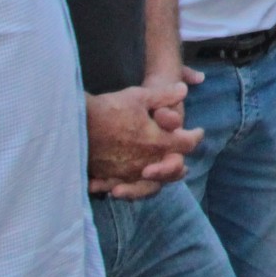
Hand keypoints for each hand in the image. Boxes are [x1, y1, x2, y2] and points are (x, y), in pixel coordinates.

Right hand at [86, 84, 200, 198]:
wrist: (76, 124)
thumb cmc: (109, 108)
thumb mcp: (139, 96)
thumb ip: (164, 95)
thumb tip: (184, 90)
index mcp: (157, 142)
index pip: (186, 144)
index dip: (195, 137)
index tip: (198, 132)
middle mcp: (146, 161)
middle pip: (171, 169)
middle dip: (179, 163)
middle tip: (182, 161)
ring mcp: (128, 172)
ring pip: (151, 182)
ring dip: (159, 178)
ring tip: (159, 174)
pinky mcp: (111, 177)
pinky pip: (128, 186)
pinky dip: (133, 185)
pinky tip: (133, 182)